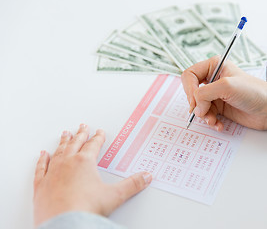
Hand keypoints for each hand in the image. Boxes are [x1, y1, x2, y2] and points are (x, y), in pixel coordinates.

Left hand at [33, 124, 151, 226]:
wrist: (64, 224)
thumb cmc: (86, 208)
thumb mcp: (114, 196)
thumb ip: (132, 185)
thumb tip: (145, 177)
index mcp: (84, 162)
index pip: (93, 145)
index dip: (98, 138)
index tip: (99, 132)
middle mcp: (67, 163)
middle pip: (75, 144)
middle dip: (81, 134)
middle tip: (83, 127)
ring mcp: (53, 173)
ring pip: (59, 152)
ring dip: (63, 142)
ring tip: (65, 134)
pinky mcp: (41, 185)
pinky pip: (41, 168)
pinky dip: (42, 160)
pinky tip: (43, 155)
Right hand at [181, 56, 266, 130]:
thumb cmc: (254, 92)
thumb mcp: (227, 87)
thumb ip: (205, 94)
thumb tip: (195, 107)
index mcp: (214, 66)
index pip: (190, 75)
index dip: (189, 89)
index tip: (195, 102)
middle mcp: (213, 80)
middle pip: (192, 92)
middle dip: (196, 105)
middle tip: (202, 113)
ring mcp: (216, 95)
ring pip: (198, 106)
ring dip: (204, 116)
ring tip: (213, 121)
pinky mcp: (220, 108)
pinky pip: (207, 115)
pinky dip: (211, 121)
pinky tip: (218, 125)